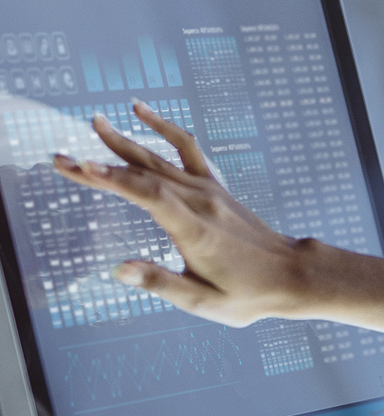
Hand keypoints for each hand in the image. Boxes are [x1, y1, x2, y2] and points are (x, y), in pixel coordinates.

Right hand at [52, 100, 383, 352]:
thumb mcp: (203, 302)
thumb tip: (118, 269)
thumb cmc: (247, 294)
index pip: (148, 195)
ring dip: (126, 140)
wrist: (290, 274)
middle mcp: (202, 201)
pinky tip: (145, 114)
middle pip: (146, 173)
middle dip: (101, 162)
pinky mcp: (215, 187)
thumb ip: (159, 283)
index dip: (113, 180)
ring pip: (162, 158)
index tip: (80, 167)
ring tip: (96, 121)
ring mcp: (210, 190)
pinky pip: (187, 150)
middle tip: (61, 155)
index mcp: (195, 229)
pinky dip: (166, 130)